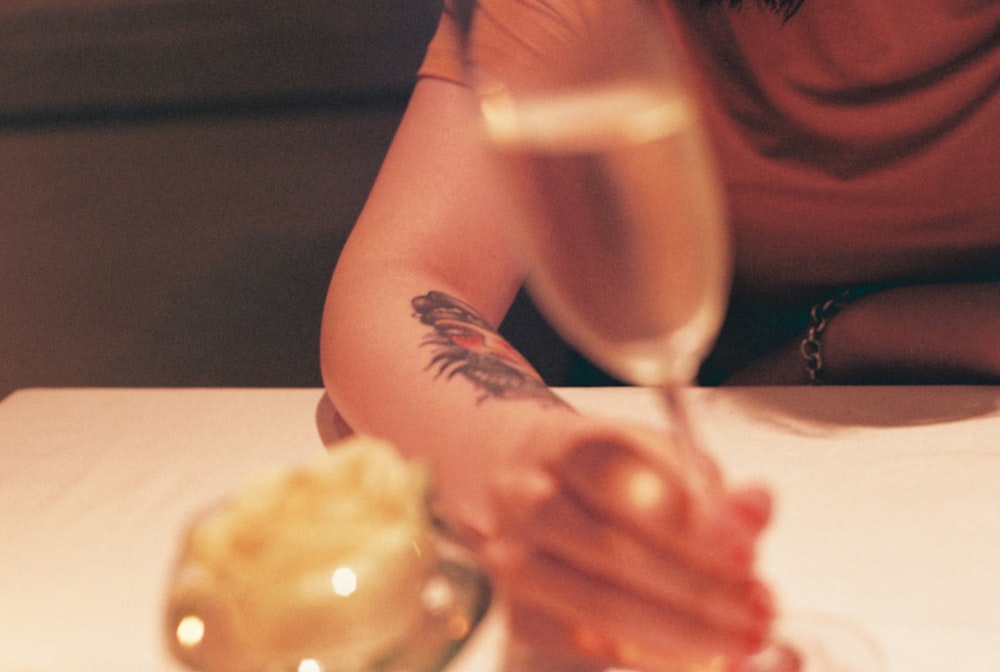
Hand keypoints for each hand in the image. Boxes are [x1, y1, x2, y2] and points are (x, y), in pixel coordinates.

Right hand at [482, 415, 773, 669]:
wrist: (526, 486)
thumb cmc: (606, 473)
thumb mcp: (658, 457)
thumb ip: (706, 487)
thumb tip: (754, 510)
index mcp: (562, 447)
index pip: (618, 483)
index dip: (682, 522)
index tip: (744, 553)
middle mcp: (526, 502)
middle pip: (610, 551)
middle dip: (697, 588)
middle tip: (758, 610)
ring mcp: (515, 561)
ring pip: (600, 606)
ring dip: (682, 630)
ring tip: (741, 637)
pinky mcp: (520, 615)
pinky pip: (588, 647)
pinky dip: (652, 656)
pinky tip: (699, 654)